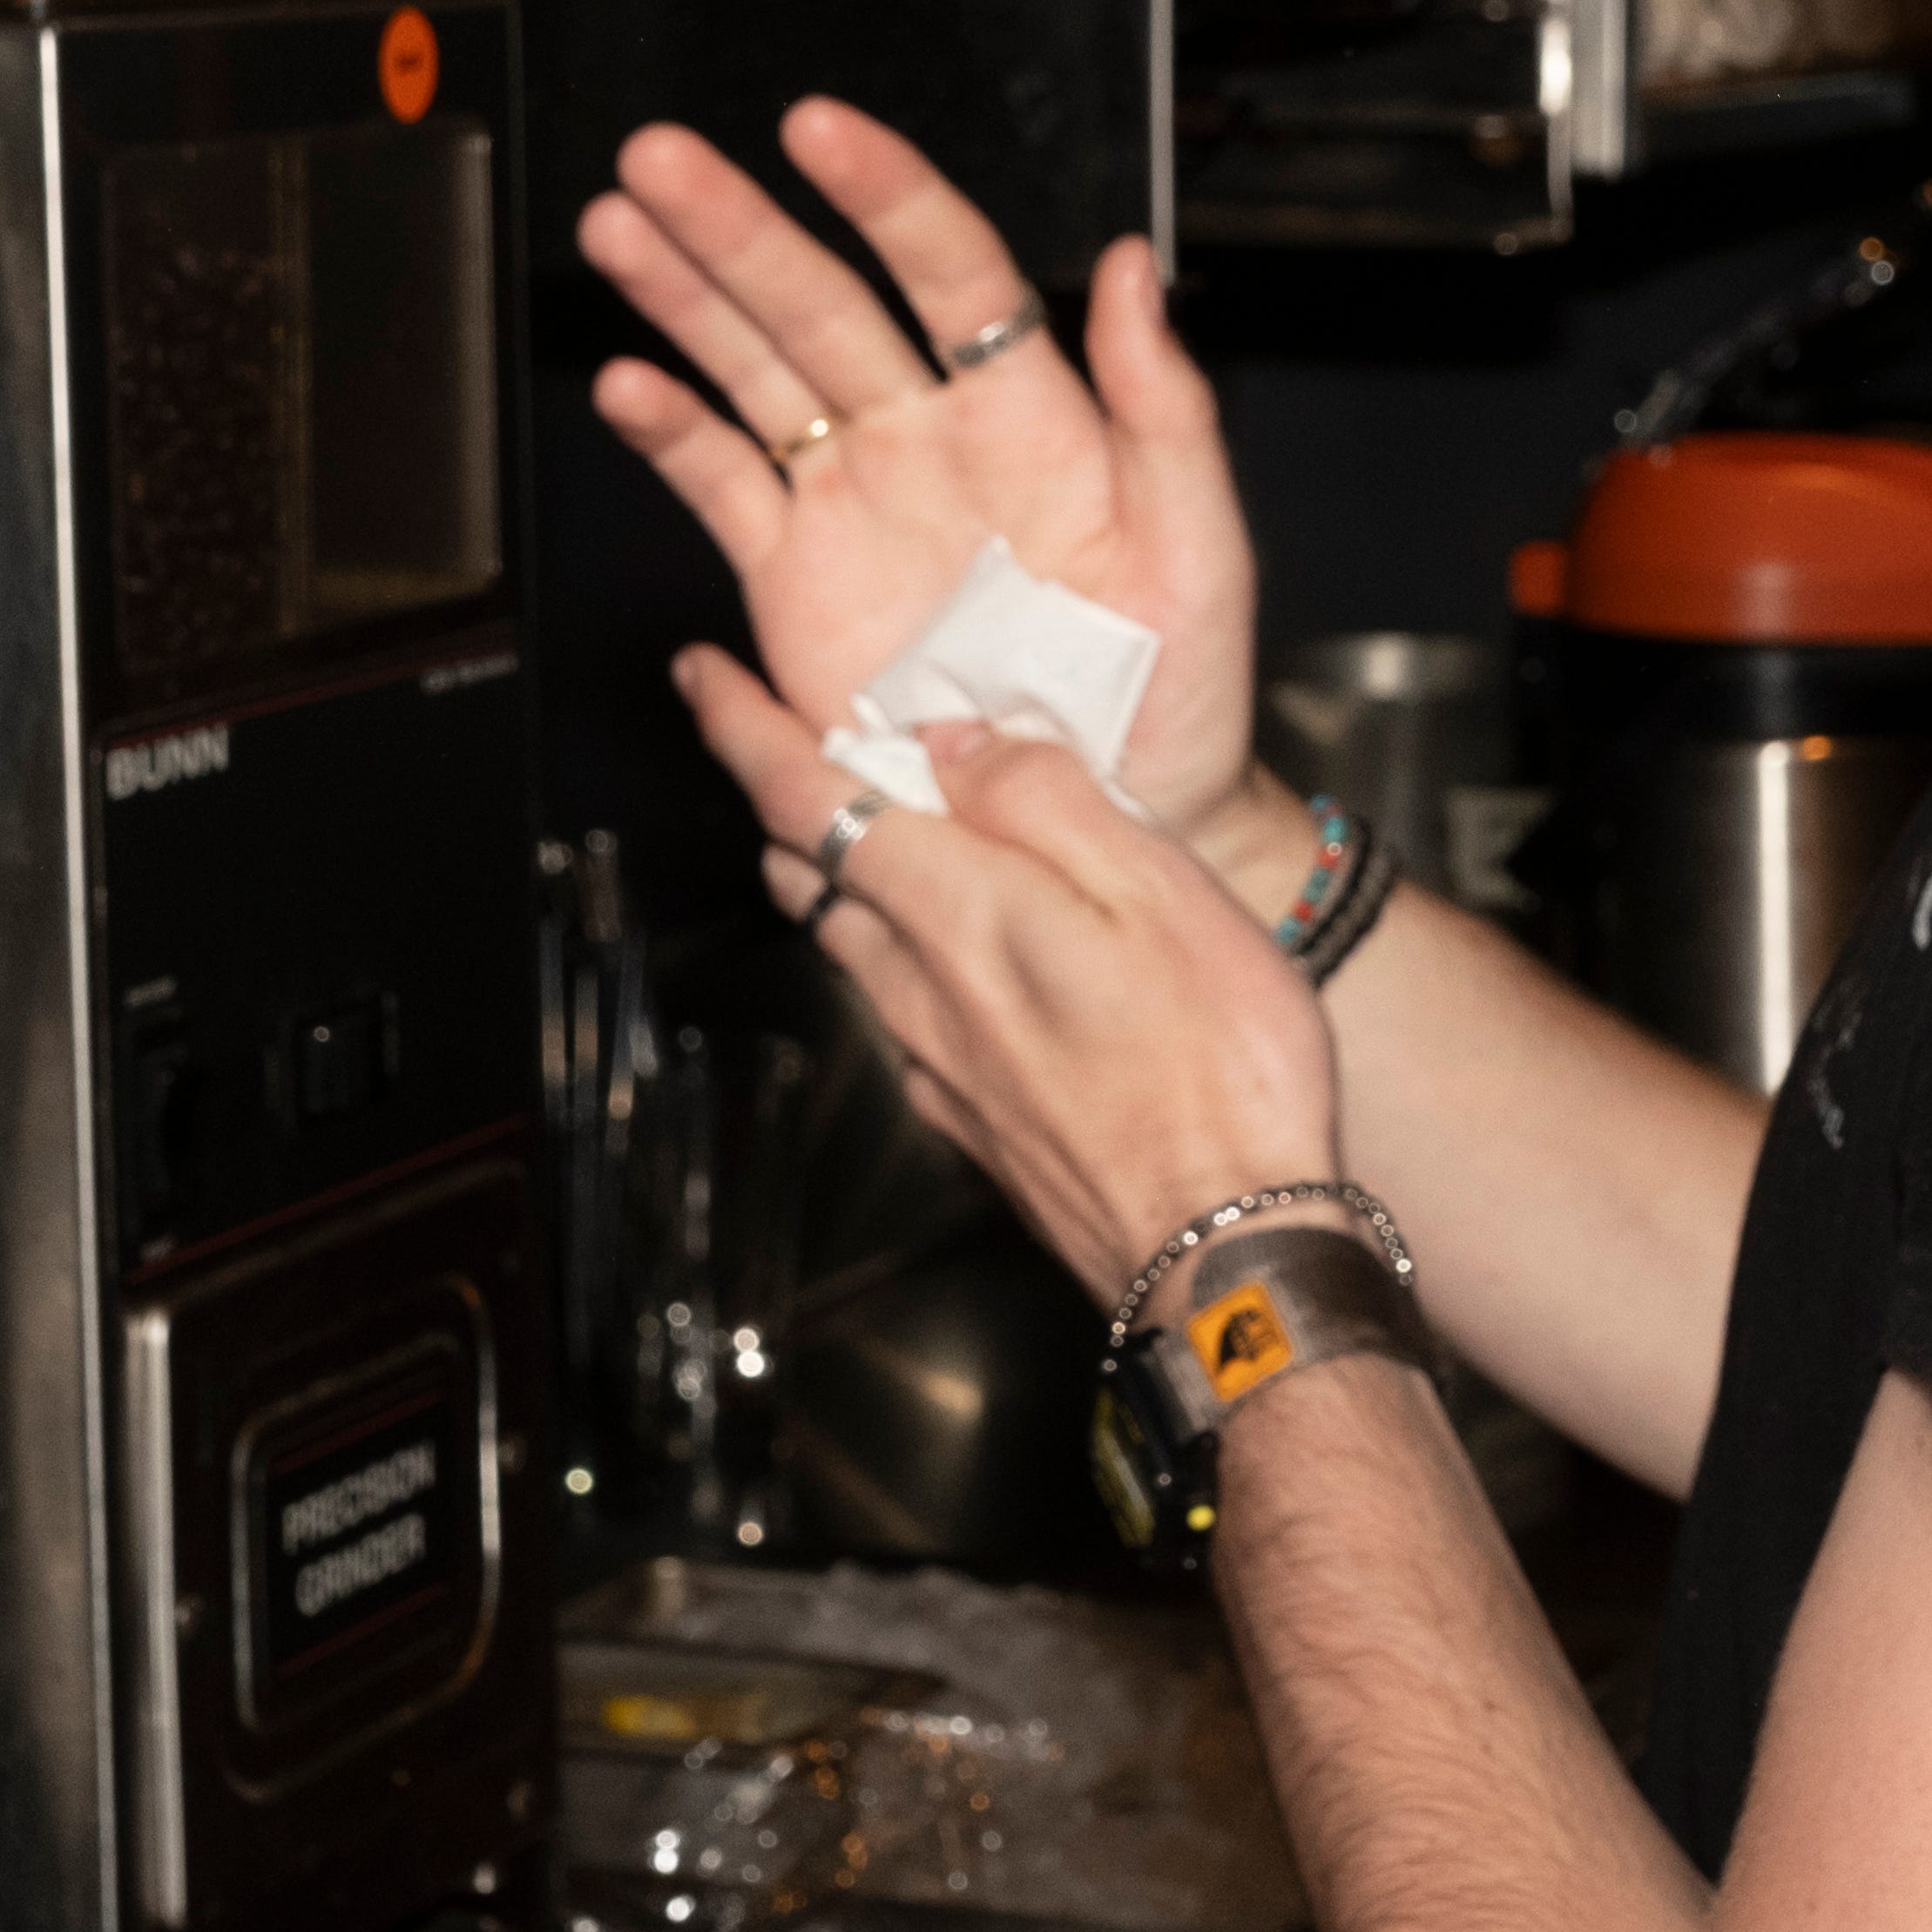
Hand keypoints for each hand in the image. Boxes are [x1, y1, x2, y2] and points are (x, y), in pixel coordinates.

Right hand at [580, 104, 1262, 847]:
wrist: (1114, 818)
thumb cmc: (1173, 686)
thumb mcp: (1201, 551)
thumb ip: (1168, 409)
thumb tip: (1133, 269)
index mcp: (1032, 415)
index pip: (953, 275)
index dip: (886, 198)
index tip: (821, 132)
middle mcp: (930, 437)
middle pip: (822, 305)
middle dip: (738, 229)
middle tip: (662, 159)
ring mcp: (857, 500)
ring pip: (756, 371)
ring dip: (684, 297)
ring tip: (618, 229)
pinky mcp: (798, 579)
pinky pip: (725, 485)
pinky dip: (671, 434)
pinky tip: (629, 384)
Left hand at [675, 643, 1334, 1308]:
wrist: (1227, 1254)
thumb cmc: (1220, 1072)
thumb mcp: (1157, 888)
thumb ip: (1045, 799)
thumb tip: (956, 738)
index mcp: (962, 911)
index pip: (806, 798)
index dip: (742, 728)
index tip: (704, 677)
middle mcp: (925, 988)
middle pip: (814, 873)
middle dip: (793, 798)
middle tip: (809, 741)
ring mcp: (941, 1063)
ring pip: (853, 945)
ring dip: (848, 877)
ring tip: (888, 830)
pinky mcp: (971, 1119)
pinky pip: (905, 1014)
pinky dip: (908, 957)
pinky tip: (968, 957)